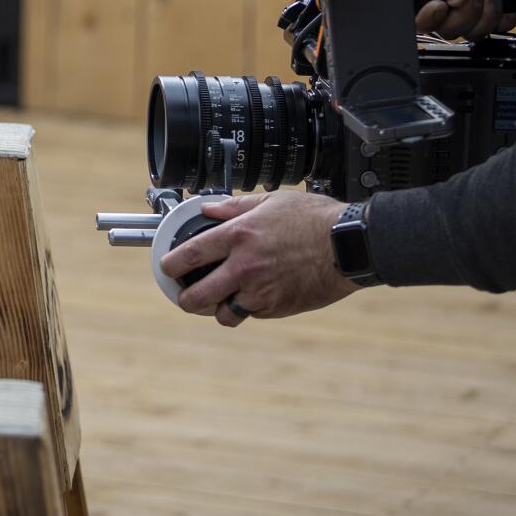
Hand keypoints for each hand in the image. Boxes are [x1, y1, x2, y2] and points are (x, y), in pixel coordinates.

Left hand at [159, 190, 357, 325]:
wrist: (350, 246)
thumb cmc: (316, 220)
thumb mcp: (271, 202)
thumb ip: (234, 207)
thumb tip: (209, 209)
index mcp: (239, 237)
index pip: (190, 254)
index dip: (171, 264)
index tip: (166, 267)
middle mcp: (244, 267)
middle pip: (197, 296)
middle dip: (185, 299)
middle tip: (185, 295)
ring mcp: (261, 291)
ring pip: (224, 313)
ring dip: (218, 309)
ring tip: (220, 300)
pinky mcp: (278, 308)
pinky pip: (252, 314)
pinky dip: (249, 309)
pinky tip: (254, 296)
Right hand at [406, 0, 515, 37]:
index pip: (416, 17)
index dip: (429, 18)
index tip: (443, 5)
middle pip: (447, 29)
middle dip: (465, 13)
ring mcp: (469, 8)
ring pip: (473, 32)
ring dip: (486, 14)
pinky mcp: (492, 11)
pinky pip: (499, 27)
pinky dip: (505, 15)